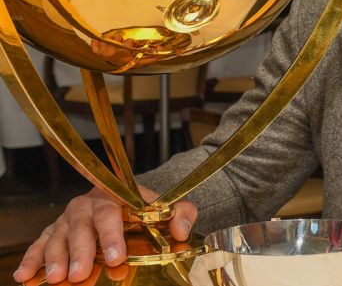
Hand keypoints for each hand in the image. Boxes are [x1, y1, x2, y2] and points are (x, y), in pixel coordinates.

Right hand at [14, 186, 197, 283]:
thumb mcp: (169, 208)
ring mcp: (68, 220)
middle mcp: (87, 206)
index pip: (111, 214)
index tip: (116, 256)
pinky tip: (25, 275)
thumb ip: (182, 214)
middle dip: (81, 251)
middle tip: (80, 273)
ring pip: (58, 236)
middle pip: (81, 228)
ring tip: (57, 277)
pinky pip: (40, 243)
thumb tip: (181, 231)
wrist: (128, 201)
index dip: (111, 235)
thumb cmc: (146, 208)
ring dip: (55, 257)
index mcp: (114, 198)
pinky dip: (32, 258)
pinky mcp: (54, 231)